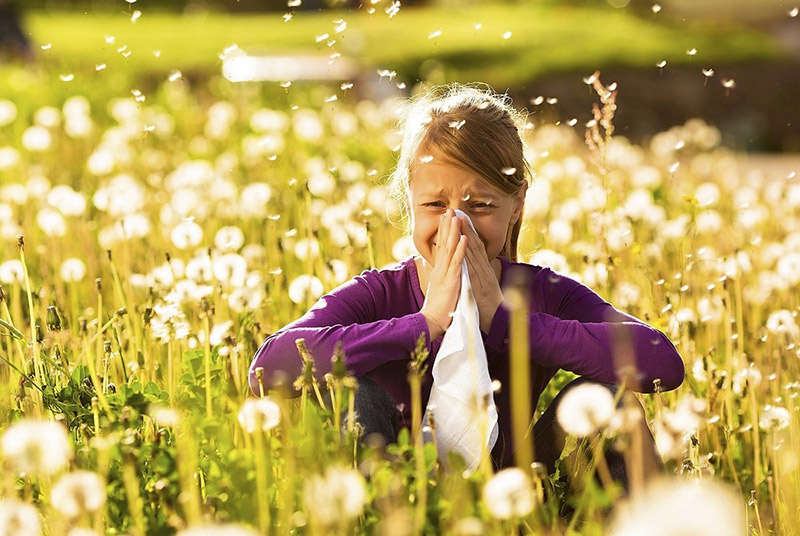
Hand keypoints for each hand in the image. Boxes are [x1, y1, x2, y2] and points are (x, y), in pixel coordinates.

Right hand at [420, 209, 467, 339]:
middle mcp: (440, 269)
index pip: (441, 247)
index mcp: (439, 270)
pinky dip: (461, 249)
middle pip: (444, 243)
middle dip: (447, 226)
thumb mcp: (441, 288)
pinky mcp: (451, 281)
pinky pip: (457, 262)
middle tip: (449, 210)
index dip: (444, 232)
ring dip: (453, 232)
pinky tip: (464, 238)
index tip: (446, 218)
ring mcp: (445, 274)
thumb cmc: (438, 308)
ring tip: (456, 217)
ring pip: (449, 249)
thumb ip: (443, 277)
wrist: (432, 322)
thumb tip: (444, 270)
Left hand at [456, 214, 504, 334]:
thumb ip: (479, 275)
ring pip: (473, 252)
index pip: (475, 247)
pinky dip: (468, 256)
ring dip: (466, 236)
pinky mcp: (479, 285)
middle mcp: (484, 269)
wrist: (499, 321)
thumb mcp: (484, 286)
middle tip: (457, 211)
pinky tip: (463, 245)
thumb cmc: (489, 305)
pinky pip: (473, 269)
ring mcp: (482, 276)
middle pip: (474, 245)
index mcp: (483, 269)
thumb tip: (473, 266)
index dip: (468, 231)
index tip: (460, 218)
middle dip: (466, 227)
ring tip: (459, 221)